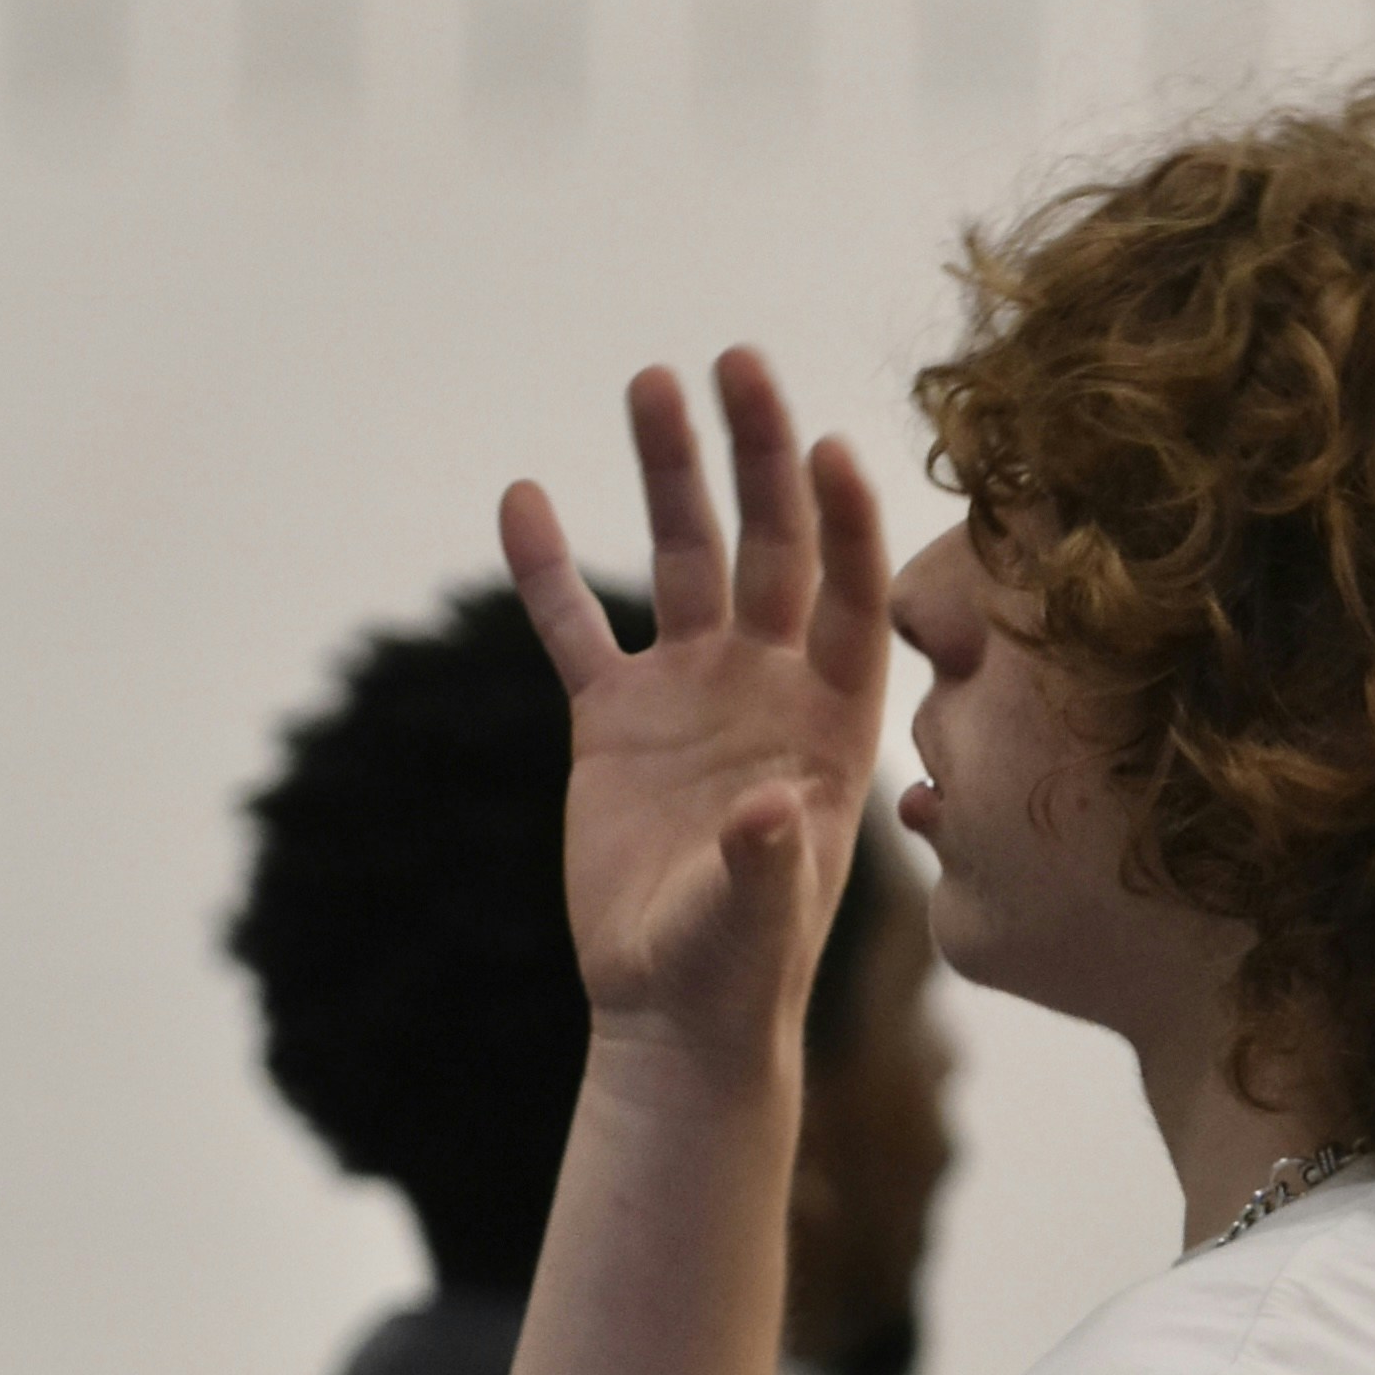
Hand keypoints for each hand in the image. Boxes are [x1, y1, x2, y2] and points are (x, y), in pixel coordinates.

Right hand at [500, 351, 888, 1080]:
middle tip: (740, 362)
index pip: (851, 598)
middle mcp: (768, 685)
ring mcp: (689, 693)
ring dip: (671, 473)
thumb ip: (770, 863)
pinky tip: (523, 498)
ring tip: (650, 382)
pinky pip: (576, 628)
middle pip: (773, 545)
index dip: (847, 523)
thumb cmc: (738, 973)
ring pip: (682, 559)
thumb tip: (772, 805)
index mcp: (831, 721)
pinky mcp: (613, 720)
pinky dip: (549, 570)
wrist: (672, 1012)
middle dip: (760, 455)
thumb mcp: (760, 923)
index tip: (832, 448)